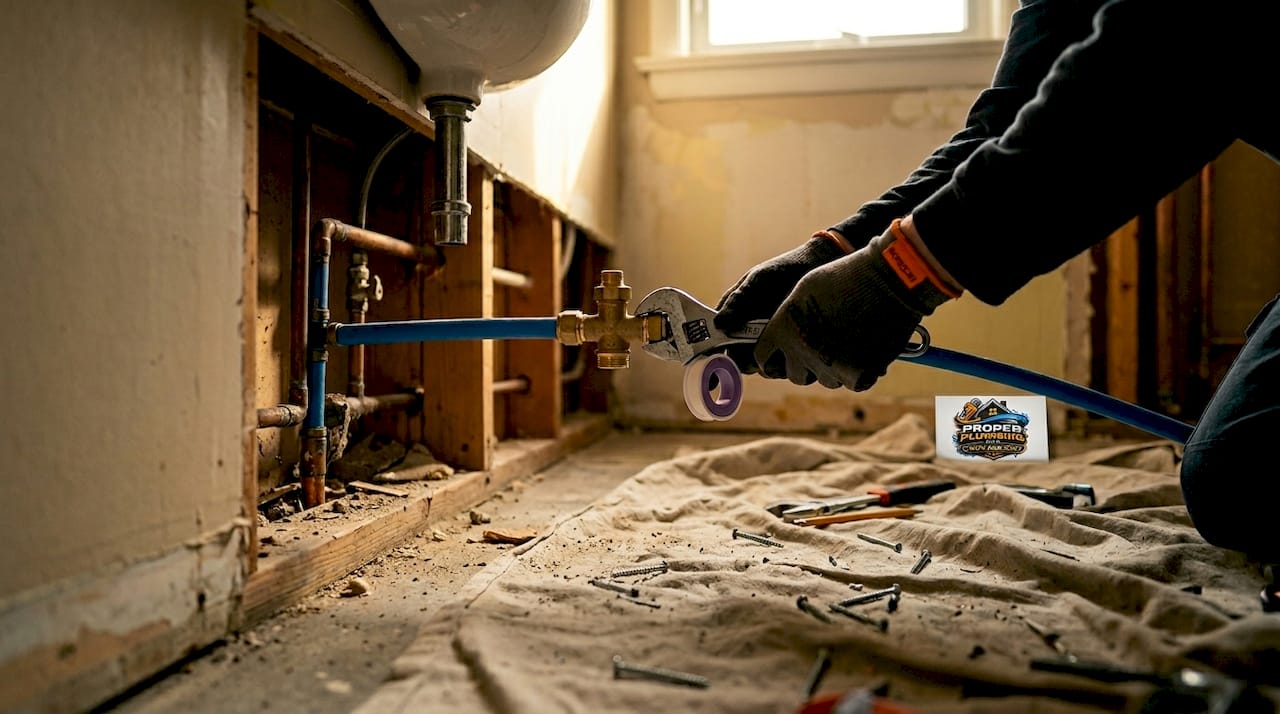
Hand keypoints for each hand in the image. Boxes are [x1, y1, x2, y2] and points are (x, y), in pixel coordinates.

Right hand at [713, 234, 849, 372]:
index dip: (714, 357)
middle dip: (747, 361)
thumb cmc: (783, 269)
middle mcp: (750, 333)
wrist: (819, 267)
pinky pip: (787, 366)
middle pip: (740, 360)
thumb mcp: (758, 279)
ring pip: (764, 366)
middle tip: (758, 354)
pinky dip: (790, 363)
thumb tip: (719, 324)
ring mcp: (772, 342)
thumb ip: (739, 300)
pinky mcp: (792, 348)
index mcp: (735, 317)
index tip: (716, 367)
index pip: (718, 343)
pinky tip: (798, 347)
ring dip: (770, 363)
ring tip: (783, 345)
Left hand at [753, 220, 958, 390]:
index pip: (764, 358)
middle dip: (803, 365)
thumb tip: (779, 341)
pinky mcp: (857, 375)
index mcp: (783, 329)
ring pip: (824, 379)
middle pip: (794, 374)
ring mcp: (829, 366)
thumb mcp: (804, 291)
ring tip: (846, 341)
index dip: (771, 359)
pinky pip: (852, 381)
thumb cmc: (845, 277)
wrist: (889, 279)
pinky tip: (865, 347)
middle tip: (820, 348)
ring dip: (832, 367)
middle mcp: (801, 352)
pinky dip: (859, 370)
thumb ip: (787, 319)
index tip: (778, 358)